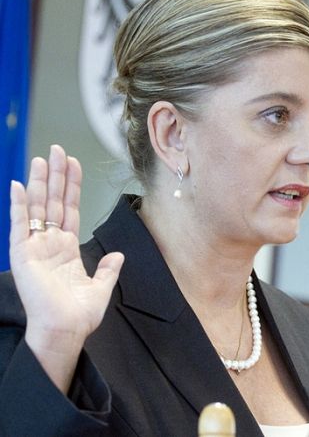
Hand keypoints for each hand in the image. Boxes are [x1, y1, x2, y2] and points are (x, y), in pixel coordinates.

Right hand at [9, 145, 122, 391]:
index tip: (73, 164)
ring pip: (38, 207)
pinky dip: (19, 205)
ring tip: (41, 159)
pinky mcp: (22, 254)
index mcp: (67, 249)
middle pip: (53, 202)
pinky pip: (19, 224)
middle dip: (56, 176)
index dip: (72, 187)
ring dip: (40, 183)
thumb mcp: (101, 287)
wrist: (66, 330)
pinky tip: (20, 185)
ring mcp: (35, 247)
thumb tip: (118, 255)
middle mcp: (50, 244)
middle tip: (57, 150)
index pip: (69, 209)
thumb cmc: (80, 314)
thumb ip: (109, 269)